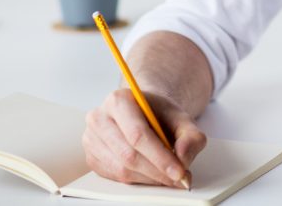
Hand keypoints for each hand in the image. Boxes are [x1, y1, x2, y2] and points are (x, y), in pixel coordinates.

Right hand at [83, 88, 206, 186]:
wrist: (142, 111)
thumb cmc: (158, 114)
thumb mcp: (181, 118)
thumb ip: (190, 136)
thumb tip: (183, 158)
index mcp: (119, 100)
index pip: (138, 134)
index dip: (160, 157)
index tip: (179, 171)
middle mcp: (99, 118)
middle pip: (128, 155)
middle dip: (157, 172)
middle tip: (178, 179)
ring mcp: (91, 139)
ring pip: (121, 169)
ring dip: (149, 179)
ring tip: (168, 177)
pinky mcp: (91, 157)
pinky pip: (115, 177)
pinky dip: (138, 180)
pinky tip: (152, 175)